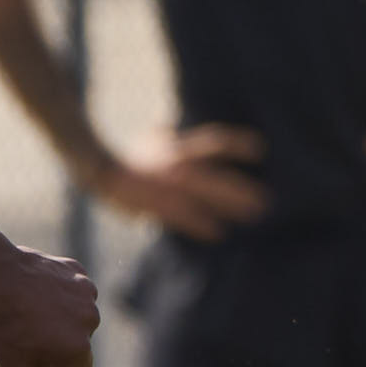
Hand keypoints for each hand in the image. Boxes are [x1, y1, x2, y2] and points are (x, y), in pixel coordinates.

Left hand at [0, 236, 101, 366]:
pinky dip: (55, 291)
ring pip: (75, 314)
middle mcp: (91, 320)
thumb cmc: (2, 328)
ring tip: (26, 308)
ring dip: (56, 315)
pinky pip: (69, 289)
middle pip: (79, 341)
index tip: (31, 354)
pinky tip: (32, 289)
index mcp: (79, 350)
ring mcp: (86, 292)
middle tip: (24, 329)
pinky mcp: (76, 270)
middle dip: (57, 340)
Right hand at [90, 124, 264, 239]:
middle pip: (215, 178)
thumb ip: (174, 140)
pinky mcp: (154, 206)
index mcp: (178, 150)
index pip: (214, 144)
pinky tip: (218, 233)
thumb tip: (178, 133)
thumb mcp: (155, 142)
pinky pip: (182, 218)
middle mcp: (175, 168)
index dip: (238, 145)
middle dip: (240, 189)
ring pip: (202, 200)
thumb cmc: (132, 160)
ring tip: (254, 216)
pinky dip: (200, 226)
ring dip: (229, 207)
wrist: (99, 172)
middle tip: (266, 200)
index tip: (261, 150)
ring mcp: (164, 189)